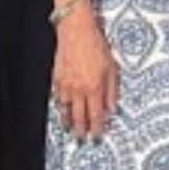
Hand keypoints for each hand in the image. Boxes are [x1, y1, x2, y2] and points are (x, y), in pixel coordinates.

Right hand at [53, 2, 118, 140]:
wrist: (76, 30)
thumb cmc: (96, 45)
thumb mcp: (112, 67)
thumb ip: (112, 90)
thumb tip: (112, 108)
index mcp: (95, 87)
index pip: (96, 115)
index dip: (97, 128)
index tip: (98, 136)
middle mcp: (79, 89)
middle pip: (79, 117)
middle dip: (81, 130)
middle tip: (82, 139)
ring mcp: (65, 85)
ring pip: (65, 110)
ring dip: (68, 121)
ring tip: (70, 129)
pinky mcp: (56, 78)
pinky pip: (57, 98)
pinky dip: (60, 106)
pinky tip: (62, 109)